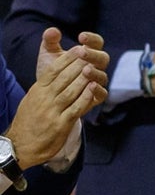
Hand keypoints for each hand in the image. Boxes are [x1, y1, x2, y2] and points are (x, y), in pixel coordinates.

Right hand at [8, 28, 108, 167]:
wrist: (19, 146)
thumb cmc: (28, 121)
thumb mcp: (33, 99)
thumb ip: (45, 87)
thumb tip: (57, 73)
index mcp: (38, 90)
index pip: (53, 70)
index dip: (67, 58)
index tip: (79, 48)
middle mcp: (45, 98)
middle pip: (64, 77)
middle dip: (78, 64)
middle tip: (91, 53)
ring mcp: (53, 111)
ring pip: (71, 90)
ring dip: (84, 78)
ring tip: (94, 67)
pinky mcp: (60, 124)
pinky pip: (75, 108)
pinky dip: (86, 98)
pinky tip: (94, 89)